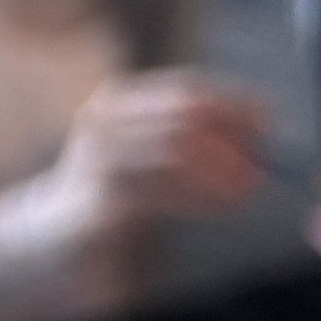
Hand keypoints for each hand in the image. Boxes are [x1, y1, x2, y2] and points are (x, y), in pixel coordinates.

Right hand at [55, 69, 266, 233]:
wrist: (55, 231)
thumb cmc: (114, 188)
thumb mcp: (148, 151)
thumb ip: (191, 135)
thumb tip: (258, 125)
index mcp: (117, 101)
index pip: (186, 89)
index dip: (232, 103)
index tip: (265, 123)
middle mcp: (103, 122)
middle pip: (184, 118)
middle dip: (231, 141)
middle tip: (257, 167)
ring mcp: (99, 160)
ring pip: (177, 150)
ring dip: (221, 171)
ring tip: (243, 190)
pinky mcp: (103, 200)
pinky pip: (165, 193)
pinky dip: (200, 198)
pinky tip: (216, 209)